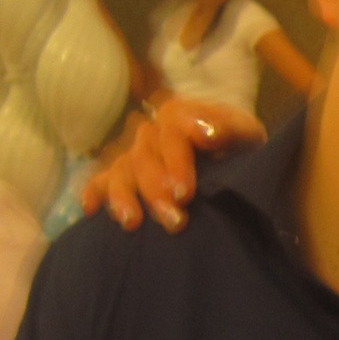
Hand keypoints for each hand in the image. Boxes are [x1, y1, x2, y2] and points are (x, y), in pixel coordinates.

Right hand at [81, 96, 263, 231]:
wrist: (233, 158)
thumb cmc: (240, 146)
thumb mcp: (247, 134)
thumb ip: (230, 130)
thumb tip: (206, 134)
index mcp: (180, 116)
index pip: (171, 133)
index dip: (175, 162)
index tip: (184, 193)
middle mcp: (153, 132)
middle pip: (144, 157)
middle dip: (156, 191)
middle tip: (174, 221)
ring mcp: (135, 153)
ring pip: (121, 171)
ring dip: (124, 197)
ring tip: (132, 224)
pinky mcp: (124, 174)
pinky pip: (101, 180)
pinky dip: (94, 192)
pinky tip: (91, 210)